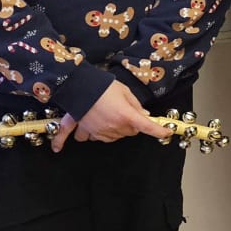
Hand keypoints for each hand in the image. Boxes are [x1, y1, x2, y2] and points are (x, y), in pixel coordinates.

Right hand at [50, 81, 171, 152]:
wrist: (79, 85)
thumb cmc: (104, 86)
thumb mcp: (125, 92)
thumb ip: (136, 105)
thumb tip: (145, 115)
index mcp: (126, 116)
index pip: (147, 127)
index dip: (158, 131)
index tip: (166, 133)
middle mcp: (113, 127)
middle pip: (129, 132)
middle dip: (131, 124)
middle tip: (126, 111)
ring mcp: (98, 131)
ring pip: (113, 137)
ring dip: (114, 130)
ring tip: (108, 115)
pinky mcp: (85, 130)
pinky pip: (84, 139)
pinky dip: (85, 136)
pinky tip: (64, 145)